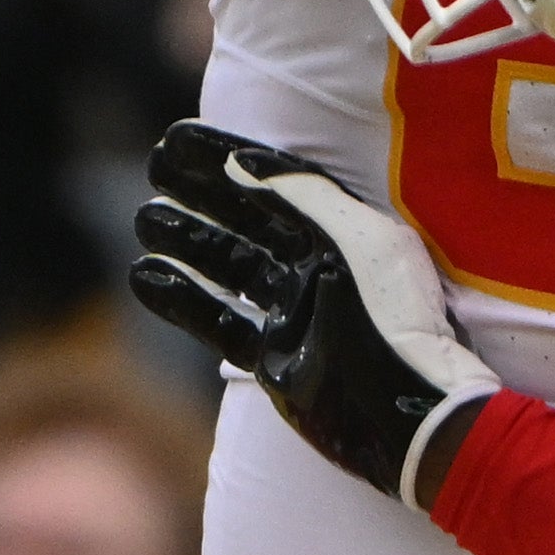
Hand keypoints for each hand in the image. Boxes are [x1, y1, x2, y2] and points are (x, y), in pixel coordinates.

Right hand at [129, 120, 498, 501]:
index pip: (276, 182)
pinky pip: (220, 323)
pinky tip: (144, 275)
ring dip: (187, 241)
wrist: (410, 415)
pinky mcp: (276, 360)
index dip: (227, 157)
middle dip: (201, 191)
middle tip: (153, 166)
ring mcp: (296, 314)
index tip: (177, 139)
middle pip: (249, 218)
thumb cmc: (394, 322)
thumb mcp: (358, 243)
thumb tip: (243, 163)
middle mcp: (320, 268)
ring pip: (230, 267)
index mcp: (346, 233)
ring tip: (145, 217)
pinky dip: (182, 301)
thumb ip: (304, 198)